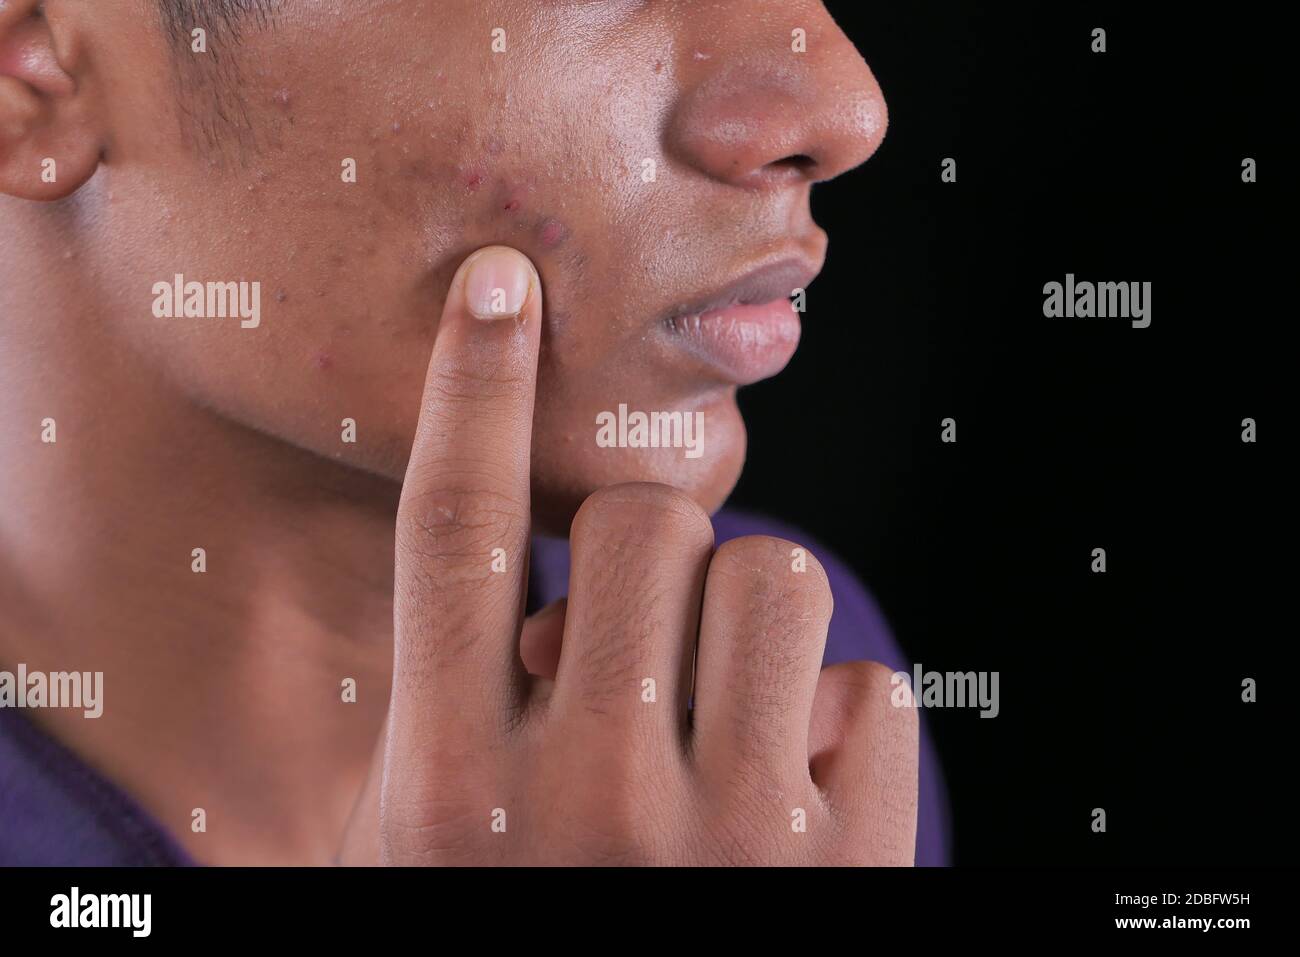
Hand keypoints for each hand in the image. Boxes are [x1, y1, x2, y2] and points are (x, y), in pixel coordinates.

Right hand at [339, 245, 917, 864]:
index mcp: (451, 797)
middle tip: (631, 638)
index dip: (470, 393)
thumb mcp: (422, 859)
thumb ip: (451, 729)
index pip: (450, 540)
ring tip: (712, 709)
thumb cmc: (515, 933)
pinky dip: (837, 720)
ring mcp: (733, 842)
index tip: (500, 286)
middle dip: (642, 552)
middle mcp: (588, 806)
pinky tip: (793, 791)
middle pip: (640, 523)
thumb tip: (528, 612)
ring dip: (740, 620)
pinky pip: (874, 684)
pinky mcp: (854, 870)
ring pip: (768, 575)